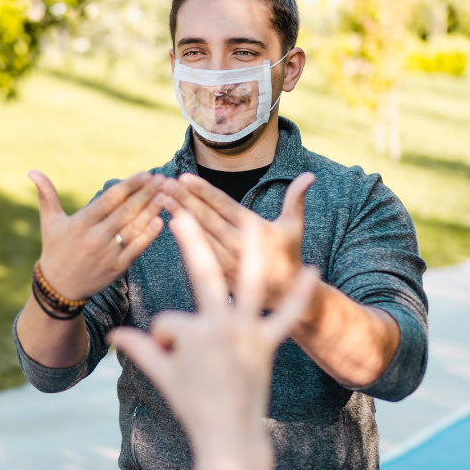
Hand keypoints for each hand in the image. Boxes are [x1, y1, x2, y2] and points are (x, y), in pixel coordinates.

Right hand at [30, 170, 166, 300]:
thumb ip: (46, 195)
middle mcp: (95, 238)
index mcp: (80, 223)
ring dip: (153, 210)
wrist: (58, 288)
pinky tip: (161, 220)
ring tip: (167, 195)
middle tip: (163, 179)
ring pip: (135, 228)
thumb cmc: (55, 249)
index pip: (110, 199)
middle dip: (146, 193)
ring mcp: (107, 254)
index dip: (130, 185)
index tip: (146, 174)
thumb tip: (32, 171)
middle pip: (126, 211)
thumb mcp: (49, 222)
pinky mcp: (117, 269)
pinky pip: (137, 248)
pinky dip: (149, 235)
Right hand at [108, 211, 316, 450]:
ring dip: (253, 252)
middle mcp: (221, 326)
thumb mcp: (162, 375)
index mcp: (192, 333)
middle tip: (180, 215)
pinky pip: (287, 316)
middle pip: (202, 275)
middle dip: (190, 242)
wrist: (229, 436)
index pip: (169, 321)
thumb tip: (113, 335)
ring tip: (254, 222)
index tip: (170, 364)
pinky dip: (300, 296)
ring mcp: (247, 333)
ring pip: (249, 284)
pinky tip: (312, 271)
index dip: (163, 342)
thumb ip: (138, 349)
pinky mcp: (268, 344)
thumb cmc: (192, 407)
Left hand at [159, 171, 314, 309]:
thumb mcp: (294, 227)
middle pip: (204, 217)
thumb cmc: (288, 255)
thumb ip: (296, 199)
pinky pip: (195, 252)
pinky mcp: (217, 273)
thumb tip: (309, 175)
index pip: (222, 205)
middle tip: (164, 182)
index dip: (202, 191)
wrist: (284, 295)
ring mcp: (224, 261)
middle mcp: (236, 244)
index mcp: (253, 229)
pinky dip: (181, 237)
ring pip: (197, 234)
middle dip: (183, 198)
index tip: (183, 177)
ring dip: (177, 214)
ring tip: (161, 198)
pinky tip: (168, 221)